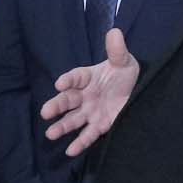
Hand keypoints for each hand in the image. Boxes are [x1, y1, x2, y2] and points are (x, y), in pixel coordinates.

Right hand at [43, 31, 139, 157]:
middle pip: (68, 101)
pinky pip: (88, 135)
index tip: (60, 84)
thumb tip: (114, 32)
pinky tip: (70, 150)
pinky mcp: (99, 126)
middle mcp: (84, 95)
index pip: (76, 77)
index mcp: (87, 77)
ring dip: (62, 126)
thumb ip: (117, 50)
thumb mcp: (123, 61)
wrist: (137, 90)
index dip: (68, 80)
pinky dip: (80, 143)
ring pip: (73, 120)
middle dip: (57, 106)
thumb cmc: (124, 73)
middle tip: (45, 112)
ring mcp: (90, 111)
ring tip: (50, 134)